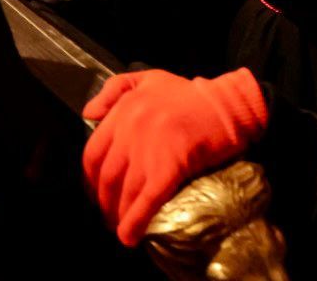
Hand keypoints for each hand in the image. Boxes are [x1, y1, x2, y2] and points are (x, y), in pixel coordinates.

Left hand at [82, 68, 267, 246]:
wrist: (228, 104)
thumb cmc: (191, 93)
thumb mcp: (149, 78)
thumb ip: (114, 89)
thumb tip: (88, 114)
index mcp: (124, 110)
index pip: (93, 153)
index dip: (91, 180)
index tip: (97, 194)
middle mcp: (131, 128)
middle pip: (107, 177)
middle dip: (105, 203)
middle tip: (110, 217)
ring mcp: (150, 147)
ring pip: (125, 191)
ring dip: (119, 216)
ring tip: (122, 229)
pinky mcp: (171, 165)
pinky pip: (148, 199)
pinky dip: (136, 222)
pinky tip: (130, 237)